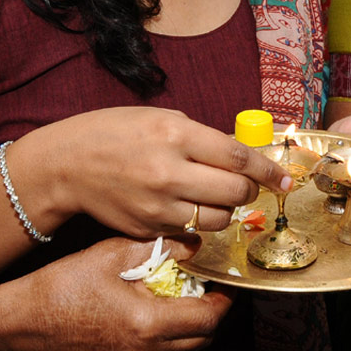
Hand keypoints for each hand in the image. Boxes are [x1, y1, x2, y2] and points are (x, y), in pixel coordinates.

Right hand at [9, 236, 232, 350]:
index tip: (225, 284)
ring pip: (178, 350)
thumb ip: (159, 248)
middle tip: (205, 289)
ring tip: (175, 296)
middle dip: (208, 315)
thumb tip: (193, 244)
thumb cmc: (65, 285)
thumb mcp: (113, 254)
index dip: (223, 301)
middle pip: (199, 340)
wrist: (25, 321)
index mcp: (148, 324)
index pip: (207, 319)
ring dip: (185, 326)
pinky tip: (146, 313)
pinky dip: (161, 338)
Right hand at [39, 107, 291, 237]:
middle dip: (249, 190)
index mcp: (174, 134)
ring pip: (218, 219)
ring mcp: (158, 206)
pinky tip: (184, 205)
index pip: (237, 157)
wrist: (67, 165)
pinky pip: (191, 231)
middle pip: (234, 193)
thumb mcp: (160, 119)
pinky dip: (197, 221)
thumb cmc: (114, 133)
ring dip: (226, 209)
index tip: (283, 178)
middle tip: (245, 185)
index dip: (266, 170)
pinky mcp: (149, 229)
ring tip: (213, 195)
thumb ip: (201, 138)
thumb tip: (242, 158)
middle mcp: (168, 172)